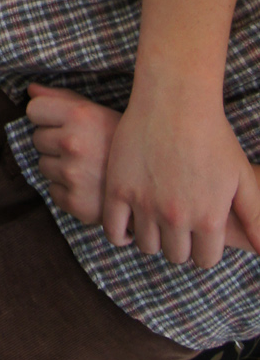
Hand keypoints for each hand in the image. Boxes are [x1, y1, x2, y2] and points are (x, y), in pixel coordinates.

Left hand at [27, 84, 117, 222]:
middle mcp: (73, 143)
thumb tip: (30, 91)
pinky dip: (66, 190)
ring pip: (43, 166)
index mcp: (79, 116)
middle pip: (37, 138)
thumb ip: (61, 98)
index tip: (61, 122)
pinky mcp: (75, 202)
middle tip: (81, 147)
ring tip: (86, 166)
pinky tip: (88, 185)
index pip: (34, 110)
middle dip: (54, 142)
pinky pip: (53, 191)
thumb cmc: (121, 143)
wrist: (151, 184)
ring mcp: (73, 174)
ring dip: (59, 167)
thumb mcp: (97, 112)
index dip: (46, 116)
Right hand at [102, 94, 259, 266]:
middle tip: (177, 221)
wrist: (175, 99)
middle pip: (176, 255)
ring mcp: (144, 204)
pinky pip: (114, 231)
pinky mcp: (118, 190)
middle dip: (180, 243)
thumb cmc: (213, 135)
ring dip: (153, 237)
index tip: (199, 232)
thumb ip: (255, 218)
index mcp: (210, 218)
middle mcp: (177, 217)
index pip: (205, 260)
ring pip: (147, 246)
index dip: (204, 248)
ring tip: (156, 218)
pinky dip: (121, 234)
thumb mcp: (242, 177)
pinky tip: (129, 223)